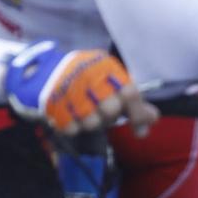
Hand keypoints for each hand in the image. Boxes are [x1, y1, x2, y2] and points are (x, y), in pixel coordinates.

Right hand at [5, 39, 157, 138]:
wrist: (43, 71)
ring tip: (85, 112)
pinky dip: (74, 126)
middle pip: (110, 110)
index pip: (129, 92)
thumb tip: (153, 118)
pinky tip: (71, 115)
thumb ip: (131, 99)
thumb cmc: (85, 78)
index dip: (137, 114)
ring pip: (92, 122)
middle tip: (104, 114)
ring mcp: (70, 90)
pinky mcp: (53, 104)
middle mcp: (89, 76)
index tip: (141, 131)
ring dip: (92, 123)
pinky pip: (72, 128)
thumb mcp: (109, 80)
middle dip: (110, 118)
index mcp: (105, 66)